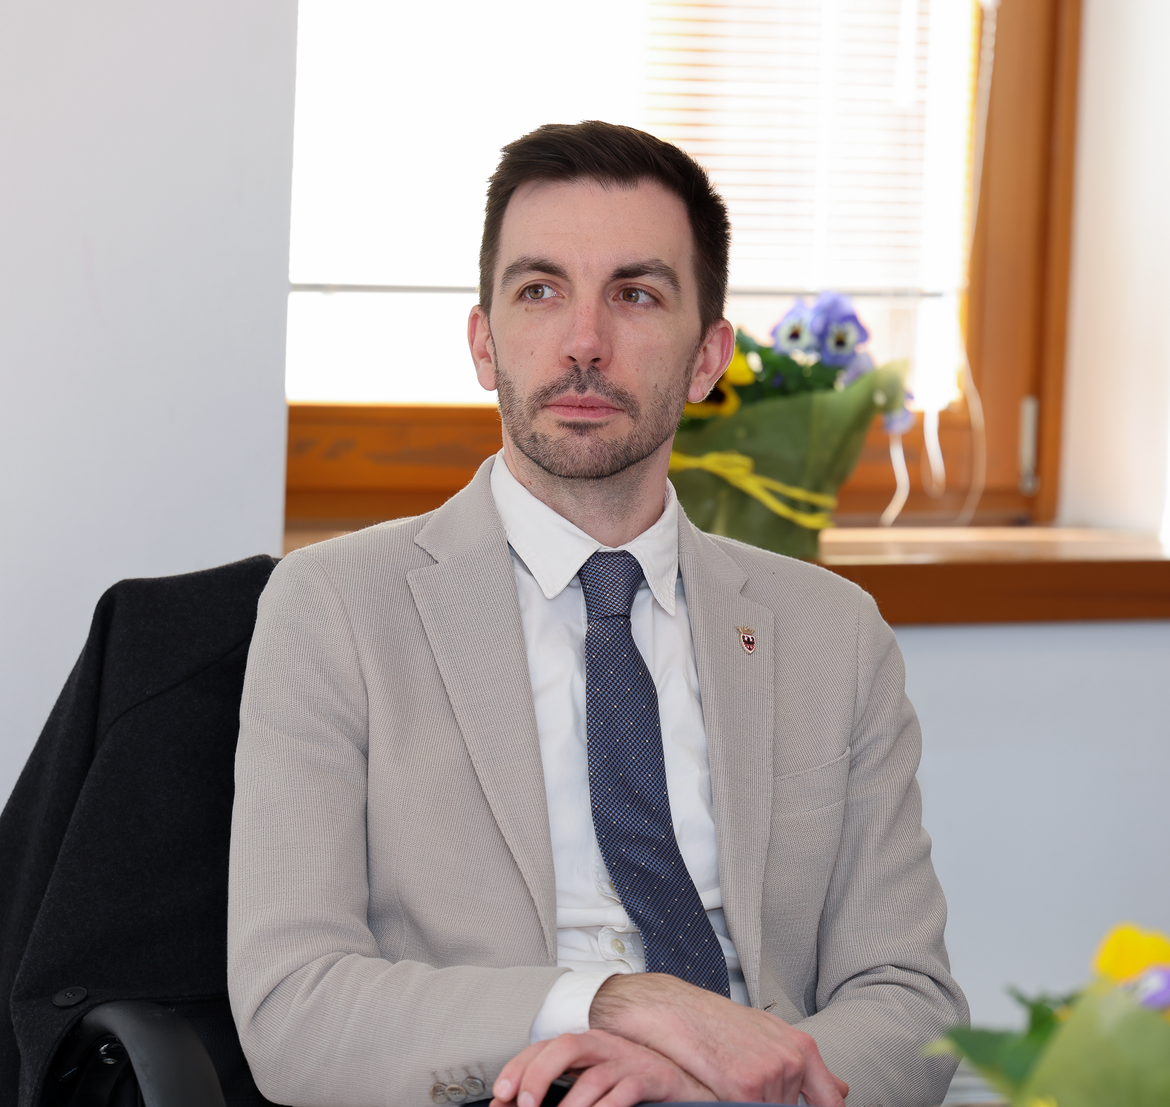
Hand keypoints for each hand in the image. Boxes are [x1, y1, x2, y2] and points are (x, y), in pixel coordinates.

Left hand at [490, 1028, 715, 1106]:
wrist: (685, 1083)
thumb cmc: (632, 1085)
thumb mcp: (592, 1083)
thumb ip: (560, 1089)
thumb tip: (516, 1105)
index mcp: (586, 1045)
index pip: (545, 1046)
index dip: (520, 1067)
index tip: (500, 1095)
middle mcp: (605, 1046)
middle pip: (566, 1046)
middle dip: (539, 1074)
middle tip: (525, 1106)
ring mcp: (629, 1060)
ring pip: (594, 1076)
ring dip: (571, 1105)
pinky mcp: (652, 1079)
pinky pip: (626, 1093)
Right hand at [590, 973, 849, 1105]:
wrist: (668, 1007)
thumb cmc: (714, 1020)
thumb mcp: (766, 1034)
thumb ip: (804, 1065)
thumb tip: (843, 1092)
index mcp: (801, 1047)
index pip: (830, 1102)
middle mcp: (791, 1061)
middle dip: (768, 1103)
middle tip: (735, 1081)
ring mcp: (769, 1075)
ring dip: (746, 1105)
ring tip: (721, 1078)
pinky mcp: (744, 1089)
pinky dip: (728, 1106)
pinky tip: (714, 1086)